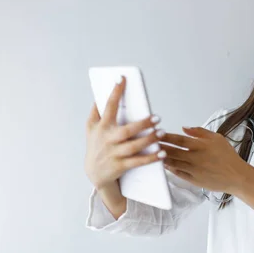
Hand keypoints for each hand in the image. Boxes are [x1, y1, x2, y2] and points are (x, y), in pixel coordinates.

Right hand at [84, 76, 166, 190]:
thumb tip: (99, 94)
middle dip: (142, 124)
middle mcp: (107, 139)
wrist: (94, 173)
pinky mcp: (120, 166)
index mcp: (102, 127)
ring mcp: (114, 154)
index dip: (115, 92)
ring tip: (161, 132)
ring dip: (149, 140)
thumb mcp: (91, 129)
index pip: (109, 106)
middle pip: (127, 131)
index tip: (122, 79)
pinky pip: (138, 161)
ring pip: (134, 146)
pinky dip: (150, 158)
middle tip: (157, 117)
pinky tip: (162, 153)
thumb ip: (96, 112)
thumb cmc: (96, 146)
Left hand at [160, 126, 246, 193]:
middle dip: (159, 147)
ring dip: (162, 158)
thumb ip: (200, 132)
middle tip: (148, 142)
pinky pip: (178, 173)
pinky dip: (170, 168)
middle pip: (172, 151)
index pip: (179, 140)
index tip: (156, 132)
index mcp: (200, 146)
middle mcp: (195, 158)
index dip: (166, 136)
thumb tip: (184, 128)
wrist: (236, 176)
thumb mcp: (217, 138)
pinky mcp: (193, 180)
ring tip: (152, 153)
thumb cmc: (228, 156)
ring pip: (173, 163)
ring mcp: (193, 170)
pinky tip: (163, 164)